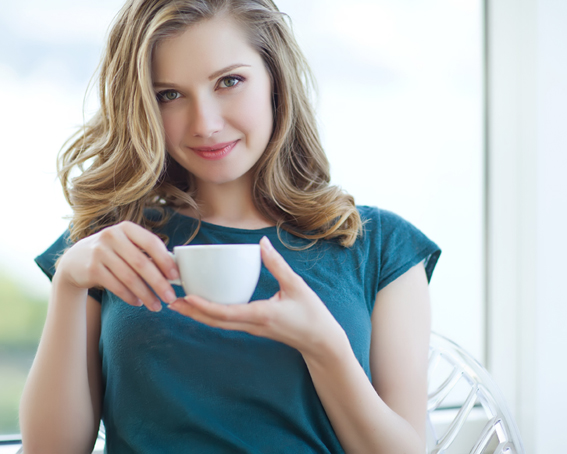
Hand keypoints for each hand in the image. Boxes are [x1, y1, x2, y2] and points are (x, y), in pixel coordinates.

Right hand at [57, 221, 178, 310]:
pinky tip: (138, 303)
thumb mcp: (126, 245)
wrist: (75, 260)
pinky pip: (116, 286)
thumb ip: (146, 253)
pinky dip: (129, 296)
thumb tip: (174, 272)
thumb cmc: (112, 252)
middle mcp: (112, 236)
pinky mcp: (91, 268)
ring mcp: (100, 252)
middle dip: (158, 283)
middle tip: (170, 297)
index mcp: (127, 228)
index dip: (165, 260)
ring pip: (129, 278)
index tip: (175, 276)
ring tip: (156, 306)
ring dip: (145, 294)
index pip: (151, 242)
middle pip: (141, 263)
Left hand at [168, 237, 345, 355]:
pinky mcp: (255, 328)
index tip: (188, 297)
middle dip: (193, 313)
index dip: (205, 306)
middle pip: (215, 322)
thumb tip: (261, 243)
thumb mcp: (296, 286)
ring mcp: (252, 329)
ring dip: (199, 315)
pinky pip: (228, 323)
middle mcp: (252, 325)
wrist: (321, 342)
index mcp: (261, 314)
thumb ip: (277, 264)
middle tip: (171, 303)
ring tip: (181, 305)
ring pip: (220, 324)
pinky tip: (204, 307)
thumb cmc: (312, 314)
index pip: (226, 313)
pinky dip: (212, 316)